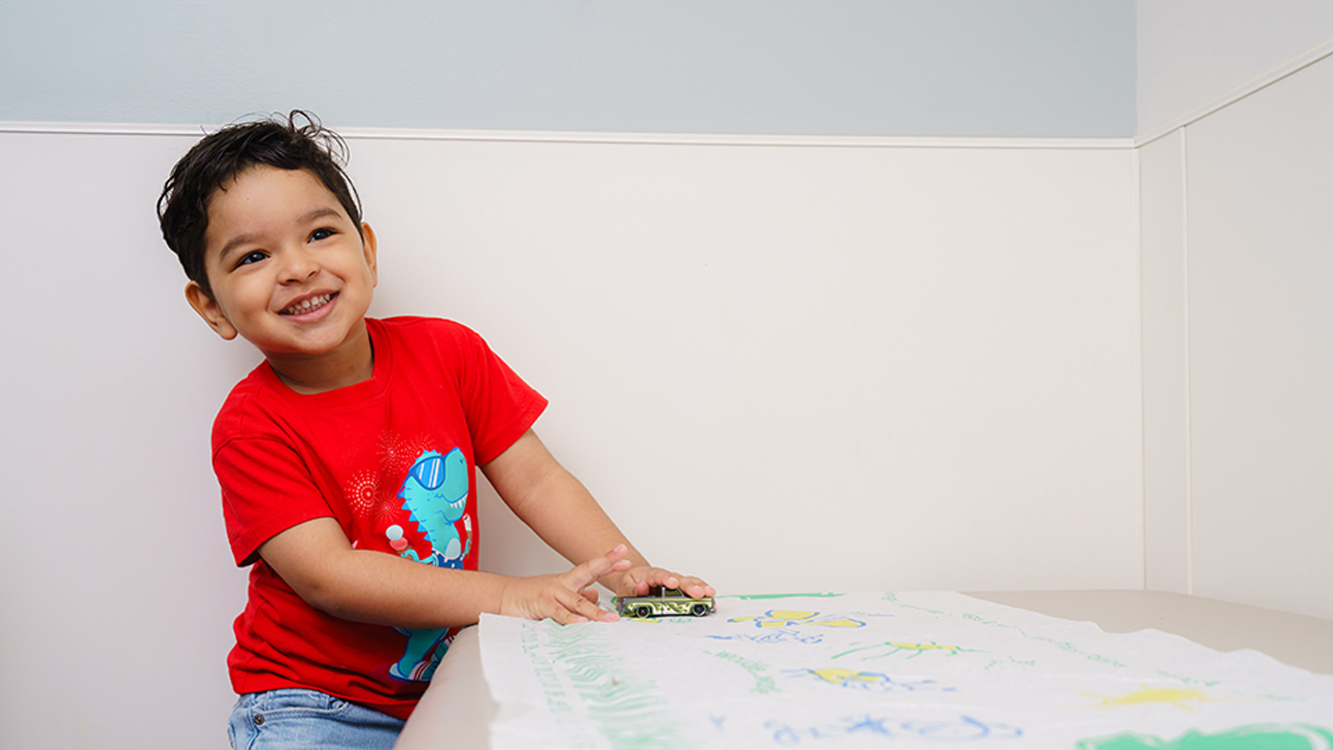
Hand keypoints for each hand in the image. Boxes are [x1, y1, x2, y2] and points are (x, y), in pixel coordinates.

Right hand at [499, 544, 631, 624]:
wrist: (505, 596)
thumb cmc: (533, 597)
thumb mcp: (560, 596)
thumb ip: (578, 596)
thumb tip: (596, 596)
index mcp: (569, 580)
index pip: (593, 568)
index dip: (609, 562)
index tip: (626, 557)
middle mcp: (563, 583)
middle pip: (589, 571)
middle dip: (607, 564)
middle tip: (625, 559)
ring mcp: (553, 593)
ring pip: (578, 602)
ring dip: (595, 611)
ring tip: (610, 618)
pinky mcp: (542, 605)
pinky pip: (559, 613)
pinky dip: (570, 619)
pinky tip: (581, 623)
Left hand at [616, 565, 715, 599]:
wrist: (635, 580)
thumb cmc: (631, 584)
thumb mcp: (625, 587)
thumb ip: (631, 589)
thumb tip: (641, 588)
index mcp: (650, 575)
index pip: (659, 575)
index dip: (667, 579)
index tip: (673, 583)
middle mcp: (665, 576)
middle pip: (679, 579)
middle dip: (690, 586)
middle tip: (698, 593)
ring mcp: (675, 581)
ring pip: (689, 582)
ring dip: (700, 587)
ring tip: (709, 594)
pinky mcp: (680, 587)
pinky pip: (693, 587)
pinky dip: (702, 591)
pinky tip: (710, 597)